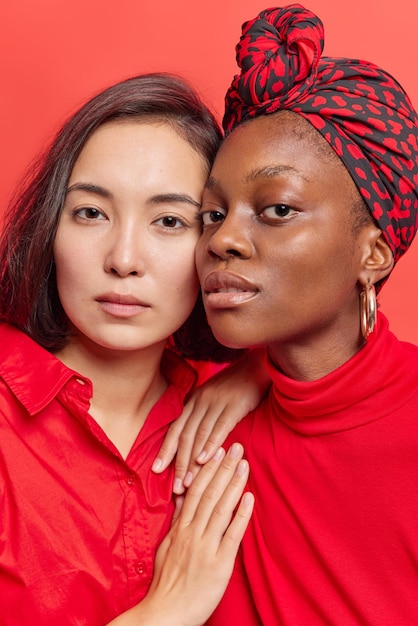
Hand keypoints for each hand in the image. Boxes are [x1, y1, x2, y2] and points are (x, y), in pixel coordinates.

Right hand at [109, 444, 253, 625]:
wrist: (165, 614)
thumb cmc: (166, 582)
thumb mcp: (167, 546)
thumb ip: (177, 521)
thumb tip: (182, 498)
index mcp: (181, 528)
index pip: (195, 490)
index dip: (208, 469)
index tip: (217, 450)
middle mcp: (193, 533)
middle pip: (210, 493)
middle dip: (223, 468)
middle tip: (236, 446)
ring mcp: (206, 547)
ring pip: (221, 508)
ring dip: (234, 484)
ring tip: (244, 464)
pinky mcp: (219, 564)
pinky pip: (232, 535)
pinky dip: (241, 514)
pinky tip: (250, 498)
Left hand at [152, 348, 269, 493]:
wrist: (258, 365)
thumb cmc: (237, 386)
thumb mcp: (215, 397)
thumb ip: (204, 415)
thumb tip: (195, 441)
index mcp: (194, 400)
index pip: (175, 428)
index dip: (165, 450)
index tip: (156, 471)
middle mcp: (201, 401)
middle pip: (184, 435)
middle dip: (177, 462)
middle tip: (173, 487)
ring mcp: (216, 402)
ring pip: (199, 435)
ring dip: (192, 461)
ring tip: (187, 482)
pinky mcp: (234, 405)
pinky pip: (219, 427)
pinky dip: (210, 445)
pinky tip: (205, 460)